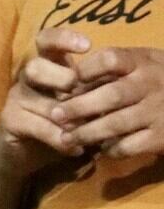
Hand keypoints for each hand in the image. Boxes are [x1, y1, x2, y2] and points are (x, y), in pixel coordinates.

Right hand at [0, 28, 91, 168]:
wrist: (29, 151)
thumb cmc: (64, 119)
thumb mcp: (81, 100)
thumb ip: (92, 90)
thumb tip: (115, 88)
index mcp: (47, 64)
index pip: (46, 40)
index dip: (63, 38)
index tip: (87, 46)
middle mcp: (27, 77)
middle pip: (35, 67)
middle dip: (60, 78)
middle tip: (77, 92)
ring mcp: (16, 98)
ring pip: (36, 99)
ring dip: (64, 115)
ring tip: (84, 127)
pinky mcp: (10, 120)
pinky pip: (38, 126)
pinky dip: (60, 139)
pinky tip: (76, 149)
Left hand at [50, 45, 163, 159]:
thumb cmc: (159, 78)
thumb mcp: (142, 63)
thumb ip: (111, 70)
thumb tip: (69, 84)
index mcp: (142, 62)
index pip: (111, 59)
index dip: (87, 69)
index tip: (68, 81)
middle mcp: (151, 84)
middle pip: (111, 95)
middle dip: (79, 107)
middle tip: (55, 115)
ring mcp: (158, 111)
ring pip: (117, 124)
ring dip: (87, 132)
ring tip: (66, 138)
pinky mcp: (161, 137)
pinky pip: (129, 146)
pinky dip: (110, 149)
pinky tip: (100, 149)